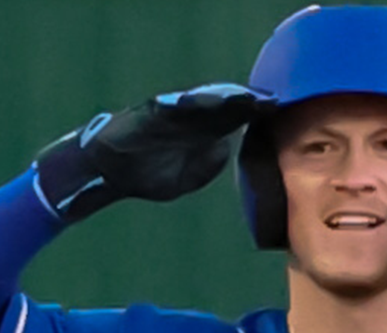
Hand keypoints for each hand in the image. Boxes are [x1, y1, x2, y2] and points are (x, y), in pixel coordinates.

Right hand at [33, 83, 275, 221]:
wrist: (110, 173)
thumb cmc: (148, 176)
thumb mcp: (186, 180)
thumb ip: (207, 167)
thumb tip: (225, 148)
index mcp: (200, 135)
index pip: (233, 122)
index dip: (253, 117)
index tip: (276, 115)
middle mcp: (189, 120)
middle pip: (224, 108)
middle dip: (247, 104)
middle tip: (271, 101)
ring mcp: (171, 113)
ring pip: (203, 102)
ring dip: (225, 98)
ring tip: (247, 97)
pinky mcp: (151, 110)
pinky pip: (174, 103)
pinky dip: (192, 101)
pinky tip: (212, 100)